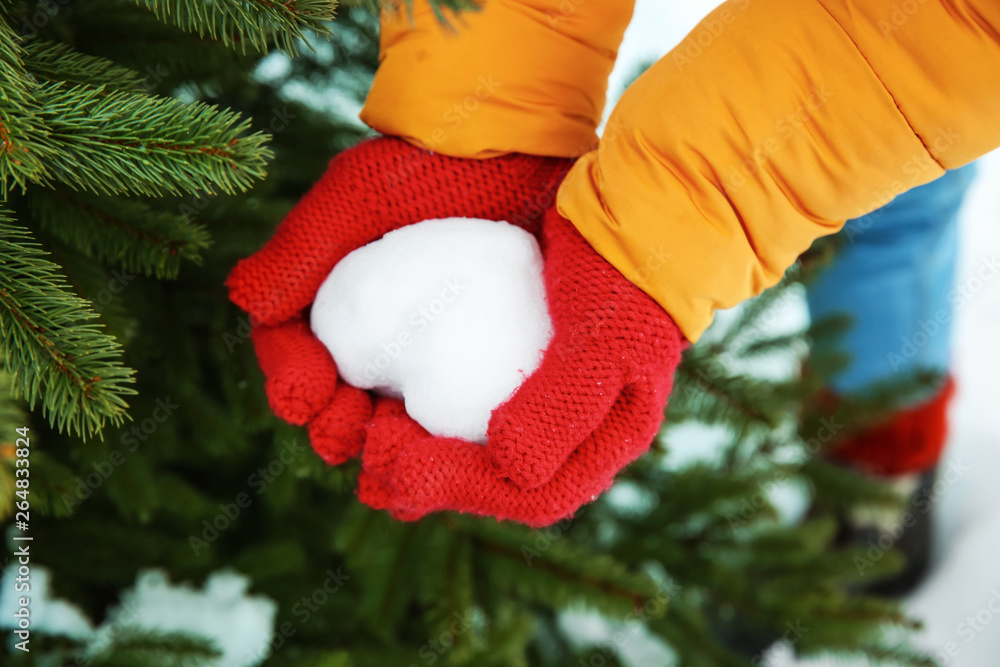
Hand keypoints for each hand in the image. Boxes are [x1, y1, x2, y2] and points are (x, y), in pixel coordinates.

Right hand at [227, 136, 572, 463]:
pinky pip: (450, 417)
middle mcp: (373, 333)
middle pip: (338, 402)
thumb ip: (299, 250)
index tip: (305, 394)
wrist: (514, 150)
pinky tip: (446, 460)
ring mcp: (425, 352)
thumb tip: (245, 301)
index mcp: (329, 301)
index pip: (293, 356)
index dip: (291, 383)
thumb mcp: (354, 197)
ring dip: (382, 450)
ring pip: (390, 421)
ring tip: (391, 458)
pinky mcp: (474, 363)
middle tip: (350, 432)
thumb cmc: (429, 164)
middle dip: (334, 428)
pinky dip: (438, 445)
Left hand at [357, 208, 686, 525]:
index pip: (530, 495)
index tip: (404, 468)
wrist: (627, 212)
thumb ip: (564, 405)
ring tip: (361, 427)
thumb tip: (511, 464)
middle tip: (371, 450)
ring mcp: (531, 397)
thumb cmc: (625, 278)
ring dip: (409, 445)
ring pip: (463, 443)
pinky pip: (452, 395)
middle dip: (424, 475)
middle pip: (488, 479)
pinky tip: (374, 389)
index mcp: (599, 442)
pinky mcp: (500, 360)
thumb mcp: (608, 340)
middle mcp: (564, 431)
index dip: (462, 491)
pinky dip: (411, 402)